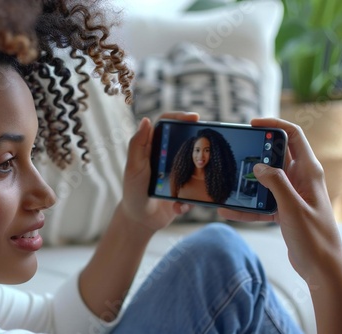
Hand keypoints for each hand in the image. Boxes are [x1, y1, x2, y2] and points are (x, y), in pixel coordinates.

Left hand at [120, 112, 198, 232]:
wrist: (139, 220)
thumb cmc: (133, 191)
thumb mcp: (134, 167)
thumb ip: (138, 145)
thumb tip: (146, 120)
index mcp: (154, 147)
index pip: (166, 124)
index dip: (179, 117)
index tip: (195, 118)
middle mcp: (167, 156)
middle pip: (186, 140)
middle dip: (199, 143)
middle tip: (208, 146)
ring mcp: (178, 172)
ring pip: (197, 165)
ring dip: (199, 175)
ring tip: (194, 185)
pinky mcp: (185, 189)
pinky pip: (196, 190)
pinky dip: (189, 200)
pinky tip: (178, 207)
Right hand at [218, 118, 341, 279]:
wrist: (321, 268)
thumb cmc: (314, 237)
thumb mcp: (292, 208)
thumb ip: (275, 183)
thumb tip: (258, 166)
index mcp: (308, 172)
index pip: (293, 136)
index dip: (274, 125)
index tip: (253, 124)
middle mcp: (300, 179)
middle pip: (276, 156)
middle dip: (255, 154)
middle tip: (236, 154)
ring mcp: (291, 194)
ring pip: (265, 179)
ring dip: (248, 181)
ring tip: (228, 181)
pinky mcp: (283, 209)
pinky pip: (261, 201)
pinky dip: (246, 206)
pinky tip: (228, 210)